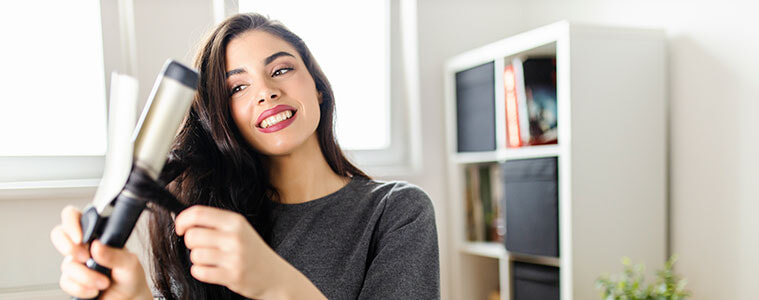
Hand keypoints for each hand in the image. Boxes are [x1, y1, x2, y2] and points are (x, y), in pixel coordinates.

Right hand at [50, 205, 151, 299]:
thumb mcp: (129, 263)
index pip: (76, 216)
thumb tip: (96, 246)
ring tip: (104, 282)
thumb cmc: (130, 277)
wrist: (128, 299)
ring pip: (67, 264)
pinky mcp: (72, 280)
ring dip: (86, 276)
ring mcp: (76, 263)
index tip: (79, 237)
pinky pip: (66, 282)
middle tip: (85, 257)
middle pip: (59, 234)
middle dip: (68, 247)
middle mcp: (83, 246)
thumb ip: (114, 254)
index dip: (71, 222)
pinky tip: (95, 290)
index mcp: (97, 234)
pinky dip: (82, 289)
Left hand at [175, 205, 292, 298]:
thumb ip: (215, 223)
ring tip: (212, 261)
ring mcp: (234, 257)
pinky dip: (201, 272)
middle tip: (201, 247)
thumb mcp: (239, 229)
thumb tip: (184, 221)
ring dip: (198, 260)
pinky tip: (212, 270)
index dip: (182, 220)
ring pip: (195, 255)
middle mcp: (235, 237)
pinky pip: (200, 272)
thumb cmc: (252, 252)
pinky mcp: (232, 275)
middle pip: (192, 235)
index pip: (198, 213)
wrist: (275, 275)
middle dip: (191, 243)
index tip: (180, 228)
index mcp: (235, 221)